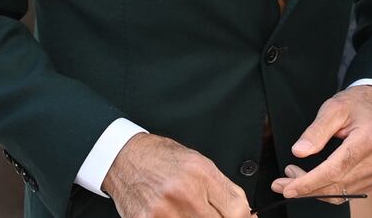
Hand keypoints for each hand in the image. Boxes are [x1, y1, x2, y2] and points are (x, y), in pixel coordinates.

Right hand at [102, 133, 249, 217]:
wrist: (124, 158)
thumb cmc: (162, 159)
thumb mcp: (200, 164)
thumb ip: (226, 191)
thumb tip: (247, 216)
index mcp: (200, 174)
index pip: (237, 211)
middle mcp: (182, 194)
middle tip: (207, 213)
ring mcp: (163, 212)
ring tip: (192, 213)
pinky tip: (176, 215)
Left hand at [271, 86, 371, 201]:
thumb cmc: (357, 104)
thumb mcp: (334, 107)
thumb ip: (316, 130)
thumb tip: (298, 151)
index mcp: (369, 139)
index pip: (335, 169)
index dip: (309, 182)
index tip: (287, 187)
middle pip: (336, 185)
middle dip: (305, 188)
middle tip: (281, 183)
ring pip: (340, 193)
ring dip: (313, 190)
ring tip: (294, 175)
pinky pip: (348, 193)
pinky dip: (327, 190)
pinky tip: (313, 180)